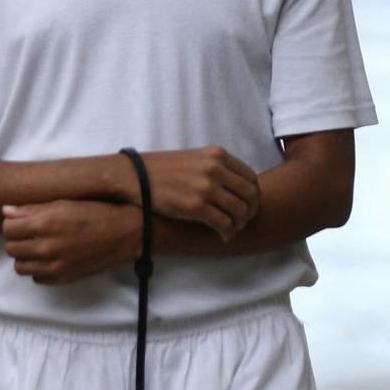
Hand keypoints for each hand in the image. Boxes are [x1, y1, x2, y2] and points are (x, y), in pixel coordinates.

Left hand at [3, 200, 139, 285]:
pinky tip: (49, 259)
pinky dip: (39, 269)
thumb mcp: (62, 203)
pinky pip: (37, 278)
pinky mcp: (63, 278)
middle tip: (28, 234)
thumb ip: (31, 209)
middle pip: (11, 248)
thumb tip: (6, 211)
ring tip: (36, 247)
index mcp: (45, 223)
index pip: (8, 228)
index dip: (12, 223)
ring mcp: (55, 266)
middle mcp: (47, 247)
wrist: (123, 233)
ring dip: (24, 257)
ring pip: (20, 267)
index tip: (20, 222)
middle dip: (16, 240)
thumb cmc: (94, 212)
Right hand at [127, 147, 260, 240]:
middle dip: (250, 212)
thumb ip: (217, 168)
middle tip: (242, 221)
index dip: (253, 196)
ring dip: (239, 224)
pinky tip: (222, 235)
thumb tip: (237, 189)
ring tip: (230, 229)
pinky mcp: (195, 206)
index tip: (248, 206)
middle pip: (250, 195)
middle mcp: (215, 168)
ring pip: (239, 211)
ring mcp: (206, 187)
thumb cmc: (163, 169)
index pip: (250, 178)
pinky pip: (224, 224)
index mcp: (217, 154)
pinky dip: (227, 233)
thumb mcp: (194, 159)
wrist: (135, 176)